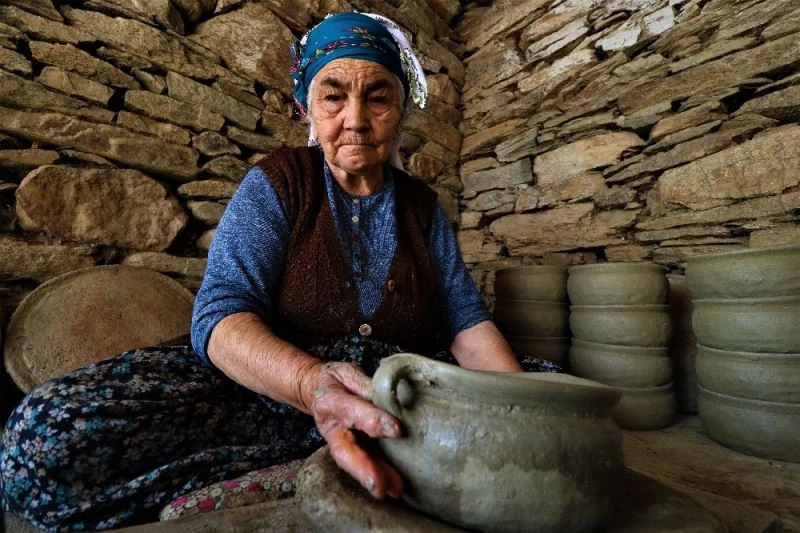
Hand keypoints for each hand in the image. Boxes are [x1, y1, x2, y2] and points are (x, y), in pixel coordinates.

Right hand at [307, 361, 403, 498]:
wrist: (315, 389)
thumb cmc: (335, 380)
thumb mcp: (349, 373)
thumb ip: (367, 385)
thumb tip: (391, 396)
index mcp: (332, 402)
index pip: (353, 411)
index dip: (373, 420)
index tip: (396, 430)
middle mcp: (333, 427)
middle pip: (345, 451)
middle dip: (363, 469)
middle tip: (381, 487)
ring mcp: (339, 442)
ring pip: (354, 463)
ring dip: (374, 477)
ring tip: (394, 491)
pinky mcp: (349, 449)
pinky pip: (362, 463)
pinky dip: (379, 476)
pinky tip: (395, 488)